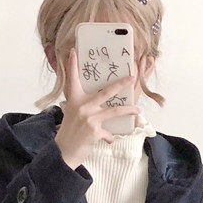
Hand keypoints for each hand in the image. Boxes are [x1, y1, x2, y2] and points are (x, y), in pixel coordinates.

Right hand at [55, 47, 140, 169]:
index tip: (74, 51)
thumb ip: (83, 105)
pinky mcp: (95, 131)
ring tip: (137, 110)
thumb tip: (99, 101)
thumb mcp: (73, 113)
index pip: (73, 79)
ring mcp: (89, 118)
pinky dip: (110, 137)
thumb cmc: (70, 131)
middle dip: (121, 83)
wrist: (64, 151)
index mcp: (74, 100)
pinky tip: (109, 139)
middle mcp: (82, 106)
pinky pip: (109, 132)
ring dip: (128, 110)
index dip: (73, 65)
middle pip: (106, 92)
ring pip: (115, 111)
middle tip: (132, 77)